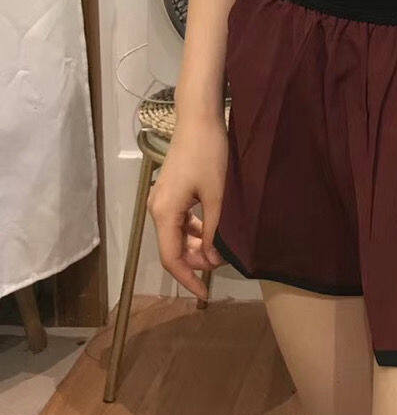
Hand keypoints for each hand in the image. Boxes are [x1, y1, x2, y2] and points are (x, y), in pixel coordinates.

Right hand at [147, 113, 226, 299]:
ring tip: (220, 252)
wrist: (198, 120)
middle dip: (196, 261)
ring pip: (176, 234)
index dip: (187, 278)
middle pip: (173, 247)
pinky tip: (212, 232)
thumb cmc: (208, 154)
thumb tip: (213, 258)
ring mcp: (161, 200)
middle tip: (221, 266)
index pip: (171, 257)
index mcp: (164, 213)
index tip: (204, 294)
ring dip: (196, 246)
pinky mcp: (170, 192)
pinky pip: (179, 220)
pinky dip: (194, 230)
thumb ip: (213, 228)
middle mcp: (157, 209)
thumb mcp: (216, 195)